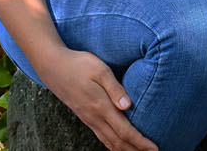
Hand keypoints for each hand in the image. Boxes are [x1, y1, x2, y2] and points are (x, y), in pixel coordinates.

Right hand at [36, 47, 156, 150]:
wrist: (52, 65)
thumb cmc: (79, 64)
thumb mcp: (100, 70)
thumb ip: (115, 88)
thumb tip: (128, 106)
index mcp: (100, 106)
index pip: (124, 131)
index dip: (140, 142)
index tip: (154, 149)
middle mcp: (94, 117)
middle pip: (118, 142)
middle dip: (136, 150)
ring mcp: (88, 119)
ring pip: (108, 142)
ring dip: (125, 150)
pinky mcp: (84, 117)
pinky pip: (101, 137)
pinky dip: (112, 145)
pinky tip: (119, 146)